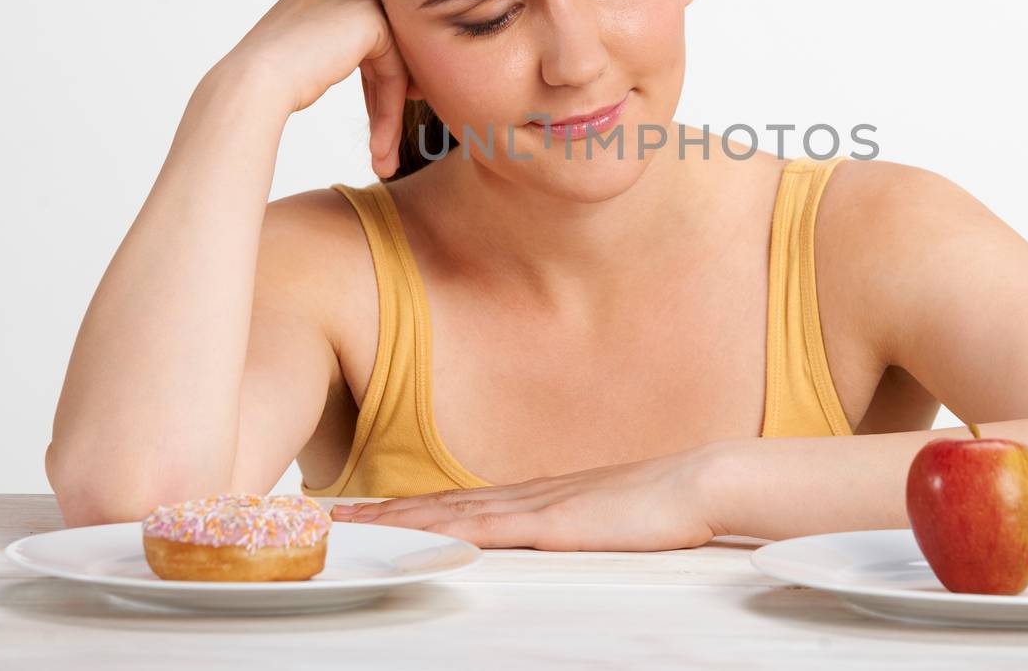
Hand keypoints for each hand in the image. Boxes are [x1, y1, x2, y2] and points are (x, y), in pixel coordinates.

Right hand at [221, 0, 412, 176]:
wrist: (251, 84)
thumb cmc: (261, 82)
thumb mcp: (297, 56)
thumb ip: (325, 49)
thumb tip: (344, 58)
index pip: (356, 39)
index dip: (371, 82)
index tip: (376, 118)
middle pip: (377, 52)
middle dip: (383, 101)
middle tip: (382, 146)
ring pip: (388, 64)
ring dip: (387, 115)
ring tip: (381, 159)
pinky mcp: (371, 18)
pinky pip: (394, 70)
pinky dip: (390, 110)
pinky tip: (380, 144)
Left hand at [329, 444, 726, 550]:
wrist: (697, 482)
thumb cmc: (663, 506)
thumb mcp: (606, 521)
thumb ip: (573, 530)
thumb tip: (553, 546)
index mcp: (535, 497)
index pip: (456, 504)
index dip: (407, 510)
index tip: (366, 515)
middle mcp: (523, 495)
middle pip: (436, 506)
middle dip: (382, 514)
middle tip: (330, 519)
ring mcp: (533, 506)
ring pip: (446, 514)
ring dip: (394, 521)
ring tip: (347, 526)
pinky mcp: (548, 522)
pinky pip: (482, 529)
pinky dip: (440, 532)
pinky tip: (410, 538)